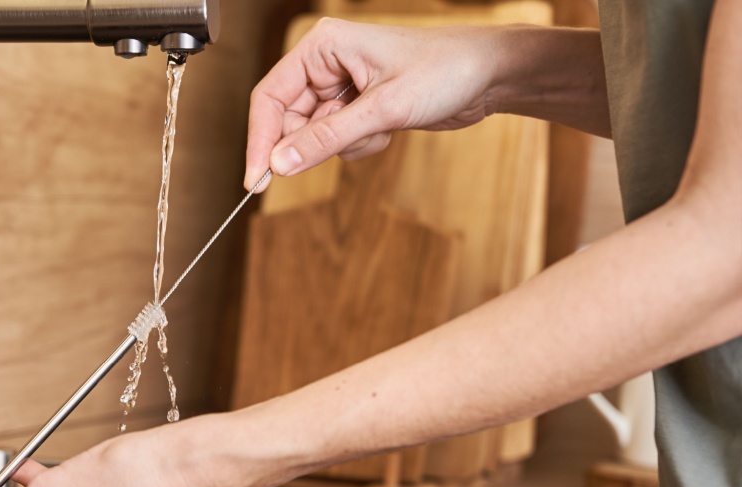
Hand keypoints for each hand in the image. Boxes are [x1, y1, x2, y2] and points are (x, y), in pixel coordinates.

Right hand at [246, 18, 507, 188]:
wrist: (490, 74)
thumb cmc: (445, 69)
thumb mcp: (383, 109)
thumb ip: (326, 139)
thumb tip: (280, 164)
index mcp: (322, 46)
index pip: (269, 97)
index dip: (260, 140)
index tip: (257, 179)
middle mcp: (326, 64)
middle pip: (289, 119)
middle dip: (313, 143)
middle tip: (343, 149)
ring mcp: (342, 86)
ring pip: (314, 134)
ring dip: (344, 145)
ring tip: (381, 128)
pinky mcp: (358, 106)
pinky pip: (338, 140)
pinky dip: (361, 145)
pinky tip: (390, 130)